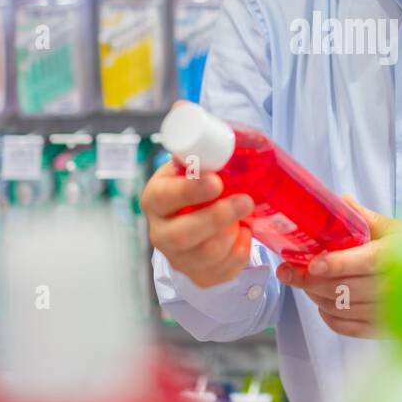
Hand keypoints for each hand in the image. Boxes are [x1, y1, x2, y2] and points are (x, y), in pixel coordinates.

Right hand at [141, 160, 254, 288]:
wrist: (197, 218)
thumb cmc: (197, 187)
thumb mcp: (193, 165)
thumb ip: (197, 149)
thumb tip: (198, 124)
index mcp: (155, 199)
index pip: (164, 197)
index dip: (189, 191)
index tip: (216, 181)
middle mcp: (160, 233)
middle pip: (183, 234)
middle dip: (218, 217)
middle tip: (245, 201)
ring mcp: (179, 258)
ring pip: (207, 254)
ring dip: (232, 233)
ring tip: (245, 215)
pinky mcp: (199, 276)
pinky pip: (224, 271)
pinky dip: (241, 251)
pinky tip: (243, 233)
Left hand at [275, 196, 401, 337]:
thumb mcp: (392, 229)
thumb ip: (363, 217)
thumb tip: (339, 201)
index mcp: (401, 254)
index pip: (369, 261)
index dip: (339, 264)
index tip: (313, 264)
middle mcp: (400, 286)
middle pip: (350, 288)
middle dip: (315, 282)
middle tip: (291, 272)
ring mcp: (392, 312)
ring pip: (345, 309)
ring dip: (318, 297)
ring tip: (306, 283)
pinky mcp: (384, 330)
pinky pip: (349, 328)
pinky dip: (329, 316)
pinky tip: (322, 303)